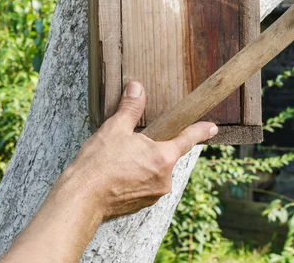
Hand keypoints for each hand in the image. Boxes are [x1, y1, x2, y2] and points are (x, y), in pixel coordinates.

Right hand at [65, 81, 217, 220]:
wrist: (80, 199)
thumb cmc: (98, 165)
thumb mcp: (115, 128)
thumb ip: (130, 107)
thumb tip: (136, 88)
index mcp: (162, 158)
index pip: (187, 139)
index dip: (200, 131)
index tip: (212, 127)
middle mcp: (163, 179)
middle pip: (166, 154)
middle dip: (153, 145)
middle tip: (131, 143)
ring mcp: (153, 194)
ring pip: (154, 169)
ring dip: (143, 161)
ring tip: (120, 159)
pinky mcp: (141, 204)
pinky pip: (145, 183)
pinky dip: (136, 175)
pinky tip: (118, 171)